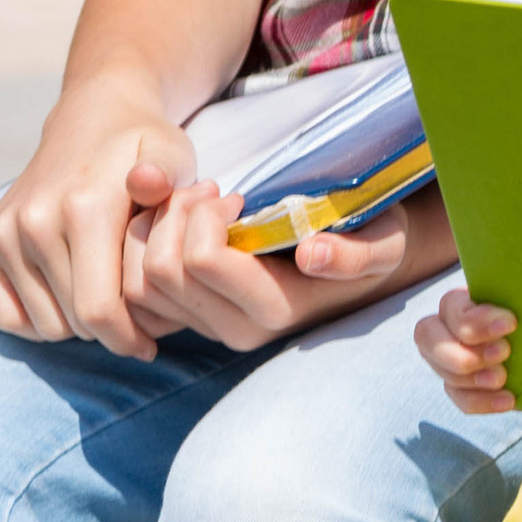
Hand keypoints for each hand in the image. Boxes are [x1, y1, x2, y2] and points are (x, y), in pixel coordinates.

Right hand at [0, 88, 200, 364]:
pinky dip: (39, 321)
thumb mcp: (170, 153)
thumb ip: (168, 176)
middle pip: (72, 323)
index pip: (98, 311)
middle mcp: (35, 221)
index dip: (128, 339)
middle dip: (109, 334)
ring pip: (42, 325)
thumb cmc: (142, 147)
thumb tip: (147, 183)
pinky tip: (70, 301)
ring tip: (107, 304)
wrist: (93, 117)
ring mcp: (6, 231)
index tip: (151, 343)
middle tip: (136, 324)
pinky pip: (8, 316)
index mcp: (84, 208)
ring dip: (76, 328)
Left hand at [122, 175, 416, 352]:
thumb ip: (355, 254)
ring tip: (198, 206)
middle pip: (158, 271)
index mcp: (275, 309)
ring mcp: (209, 327)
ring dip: (157, 229)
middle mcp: (235, 329)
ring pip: (139, 282)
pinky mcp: (191, 317)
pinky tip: (185, 224)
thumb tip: (312, 254)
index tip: (236, 197)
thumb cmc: (369, 240)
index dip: (205, 216)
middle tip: (211, 192)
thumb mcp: (383, 241)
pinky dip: (149, 245)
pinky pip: (138, 288)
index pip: (200, 261)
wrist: (360, 264)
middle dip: (175, 217)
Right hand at [416, 282, 521, 416]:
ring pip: (442, 371)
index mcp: (462, 299)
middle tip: (503, 353)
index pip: (451, 306)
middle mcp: (445, 326)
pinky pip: (458, 397)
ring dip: (472, 378)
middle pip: (428, 338)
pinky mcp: (458, 385)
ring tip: (503, 378)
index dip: (476, 320)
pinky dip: (481, 401)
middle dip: (463, 352)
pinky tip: (508, 400)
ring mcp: (447, 358)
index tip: (511, 324)